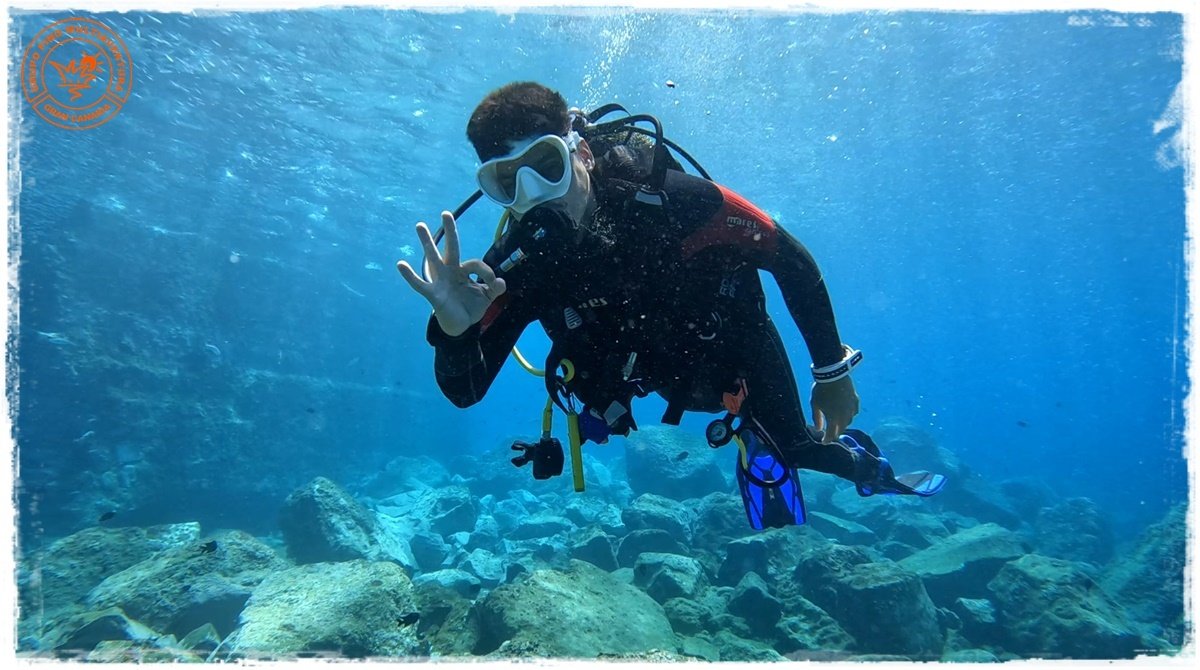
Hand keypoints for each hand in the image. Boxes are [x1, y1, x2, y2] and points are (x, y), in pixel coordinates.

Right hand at [396, 211, 506, 336]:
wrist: (460, 326)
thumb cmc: (471, 307)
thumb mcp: (487, 297)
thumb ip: (495, 288)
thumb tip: (501, 281)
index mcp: (464, 270)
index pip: (476, 264)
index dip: (487, 272)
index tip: (493, 284)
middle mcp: (451, 271)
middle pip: (452, 248)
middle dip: (450, 231)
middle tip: (446, 213)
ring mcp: (440, 280)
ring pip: (433, 258)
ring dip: (427, 242)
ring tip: (420, 225)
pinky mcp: (433, 294)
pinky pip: (419, 284)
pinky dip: (410, 275)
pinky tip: (401, 264)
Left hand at [811, 376, 859, 443]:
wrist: (834, 375)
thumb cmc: (821, 390)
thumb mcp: (815, 404)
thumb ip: (817, 418)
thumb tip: (819, 429)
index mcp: (834, 419)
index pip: (832, 434)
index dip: (827, 439)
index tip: (824, 442)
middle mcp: (845, 417)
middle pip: (841, 429)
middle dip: (835, 433)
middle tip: (829, 433)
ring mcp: (852, 409)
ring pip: (848, 421)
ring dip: (842, 424)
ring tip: (837, 424)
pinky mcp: (856, 401)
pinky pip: (854, 412)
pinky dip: (849, 415)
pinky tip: (846, 413)